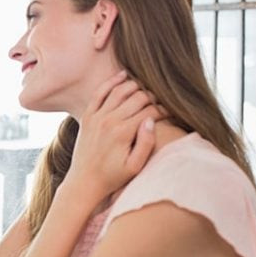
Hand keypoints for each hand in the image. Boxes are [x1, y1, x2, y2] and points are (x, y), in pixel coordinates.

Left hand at [63, 71, 164, 201]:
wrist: (85, 181)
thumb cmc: (113, 177)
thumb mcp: (135, 166)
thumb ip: (146, 143)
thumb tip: (152, 120)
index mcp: (123, 133)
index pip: (150, 110)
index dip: (164, 110)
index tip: (170, 113)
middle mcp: (108, 120)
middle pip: (138, 97)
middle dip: (152, 97)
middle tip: (159, 103)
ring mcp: (96, 116)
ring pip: (120, 90)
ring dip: (136, 86)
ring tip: (146, 91)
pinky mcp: (87, 115)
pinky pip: (100, 92)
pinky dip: (112, 81)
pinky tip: (124, 75)